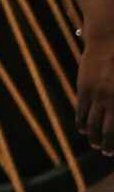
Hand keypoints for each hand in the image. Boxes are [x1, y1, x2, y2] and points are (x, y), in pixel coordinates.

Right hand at [80, 38, 113, 156]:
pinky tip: (83, 129)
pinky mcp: (85, 89)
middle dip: (106, 143)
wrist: (110, 39)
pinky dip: (82, 122)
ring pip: (93, 123)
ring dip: (93, 136)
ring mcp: (97, 95)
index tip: (113, 149)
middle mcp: (112, 100)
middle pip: (108, 129)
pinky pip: (81, 111)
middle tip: (106, 152)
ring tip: (94, 144)